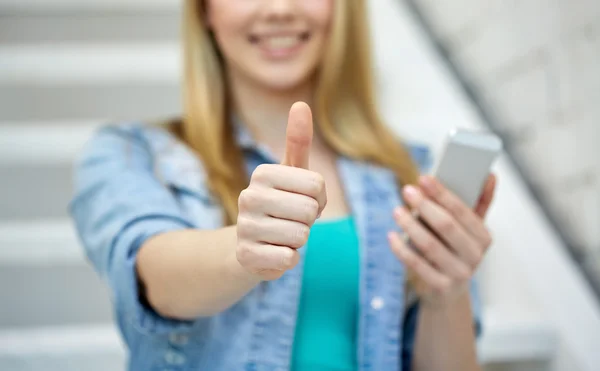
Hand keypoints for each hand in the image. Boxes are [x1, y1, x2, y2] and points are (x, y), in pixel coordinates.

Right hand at [236, 102, 326, 280]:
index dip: (318, 199)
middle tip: (292, 220)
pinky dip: (289, 259)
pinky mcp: (247, 256)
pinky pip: (289, 258)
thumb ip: (298, 140)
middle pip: (309, 211)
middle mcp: (248, 197)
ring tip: (282, 235)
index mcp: (262, 174)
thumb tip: (301, 104)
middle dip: (308, 220)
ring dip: (298, 240)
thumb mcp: (291, 173)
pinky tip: (274, 252)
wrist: (249, 246)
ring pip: (301, 236)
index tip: (300, 200)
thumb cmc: (279, 205)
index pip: (317, 186)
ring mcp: (245, 228)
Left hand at [388, 174, 496, 306]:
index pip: (462, 211)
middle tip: (407, 190)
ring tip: (397, 210)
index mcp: (484, 237)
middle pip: (446, 225)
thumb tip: (490, 175)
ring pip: (430, 245)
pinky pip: (416, 265)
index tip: (424, 177)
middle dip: (425, 205)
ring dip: (410, 225)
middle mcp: (475, 256)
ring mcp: (459, 274)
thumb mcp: (469, 229)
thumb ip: (479, 202)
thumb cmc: (456, 250)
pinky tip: (391, 235)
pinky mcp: (440, 287)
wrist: (449, 292)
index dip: (442, 193)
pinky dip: (401, 248)